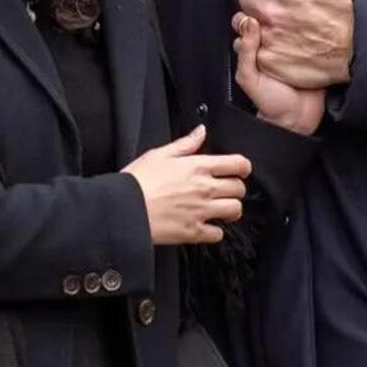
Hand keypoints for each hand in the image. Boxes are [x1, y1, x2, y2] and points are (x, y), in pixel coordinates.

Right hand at [122, 124, 251, 246]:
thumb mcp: (159, 154)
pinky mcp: (194, 232)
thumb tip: (201, 131)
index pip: (238, 164)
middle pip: (239, 189)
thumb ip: (185, 143)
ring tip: (221, 210)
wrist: (124, 208)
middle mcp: (205, 189)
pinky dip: (215, 231)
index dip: (243, 167)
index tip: (239, 171)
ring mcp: (201, 211)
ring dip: (230, 210)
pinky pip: (218, 234)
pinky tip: (206, 226)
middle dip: (235, 189)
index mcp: (198, 167)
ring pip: (235, 210)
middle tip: (225, 191)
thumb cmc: (137, 181)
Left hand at [234, 11, 326, 137]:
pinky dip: (309, 29)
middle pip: (270, 20)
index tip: (257, 11)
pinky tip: (309, 26)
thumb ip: (246, 52)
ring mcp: (291, 47)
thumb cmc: (270, 103)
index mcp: (253, 50)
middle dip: (272, 12)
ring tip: (294, 16)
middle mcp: (272, 45)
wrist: (298, 119)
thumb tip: (249, 22)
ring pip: (289, 24)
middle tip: (277, 12)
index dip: (250, 15)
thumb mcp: (249, 77)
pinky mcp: (310, 51)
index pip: (247, 23)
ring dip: (292, 18)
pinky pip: (308, 35)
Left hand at [235, 0, 354, 90]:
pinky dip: (255, 44)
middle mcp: (273, 12)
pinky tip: (275, 42)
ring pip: (241, 21)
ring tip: (275, 25)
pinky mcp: (265, 58)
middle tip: (278, 7)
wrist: (349, 53)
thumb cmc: (339, 14)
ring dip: (253, 21)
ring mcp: (268, 37)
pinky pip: (244, 45)